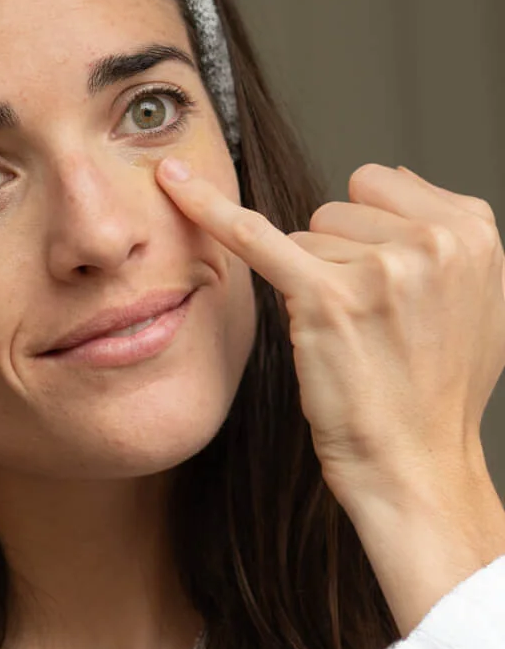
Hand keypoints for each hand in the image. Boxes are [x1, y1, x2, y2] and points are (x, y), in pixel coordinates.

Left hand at [157, 157, 504, 509]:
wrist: (417, 466)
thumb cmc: (436, 395)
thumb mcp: (478, 302)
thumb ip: (444, 240)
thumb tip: (396, 182)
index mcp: (473, 232)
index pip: (382, 183)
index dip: (367, 232)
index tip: (379, 284)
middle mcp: (435, 241)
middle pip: (338, 207)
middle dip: (337, 257)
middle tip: (365, 321)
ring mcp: (382, 266)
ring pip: (305, 234)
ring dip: (311, 282)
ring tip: (347, 336)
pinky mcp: (326, 297)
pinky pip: (254, 236)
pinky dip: (209, 210)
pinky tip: (174, 185)